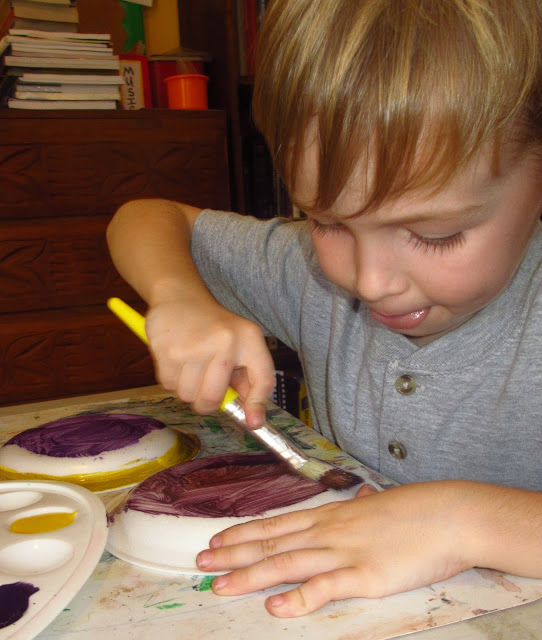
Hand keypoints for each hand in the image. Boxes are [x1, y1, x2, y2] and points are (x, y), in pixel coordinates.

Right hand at [145, 298, 275, 426]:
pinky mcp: (166, 349)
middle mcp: (224, 341)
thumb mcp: (241, 344)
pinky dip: (171, 379)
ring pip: (187, 395)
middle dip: (206, 402)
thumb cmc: (215, 327)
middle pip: (212, 398)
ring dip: (187, 389)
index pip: (262, 379)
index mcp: (248, 338)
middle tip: (205, 388)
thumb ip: (249, 380)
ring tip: (191, 366)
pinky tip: (177, 359)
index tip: (252, 421)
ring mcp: (193, 346)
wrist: (180, 296)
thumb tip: (253, 419)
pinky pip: (167, 385)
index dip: (256, 405)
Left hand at [196, 481, 474, 616]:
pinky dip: (298, 599)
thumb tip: (354, 500)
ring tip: (220, 584)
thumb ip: (358, 508)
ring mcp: (344, 553)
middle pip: (272, 543)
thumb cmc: (414, 511)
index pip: (276, 524)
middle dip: (234, 554)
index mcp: (330, 516)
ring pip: (287, 563)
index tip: (217, 539)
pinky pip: (325, 588)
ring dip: (250, 575)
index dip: (244, 533)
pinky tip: (275, 608)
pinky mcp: (365, 576)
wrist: (447, 514)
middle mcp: (328, 532)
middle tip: (201, 563)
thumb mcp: (378, 505)